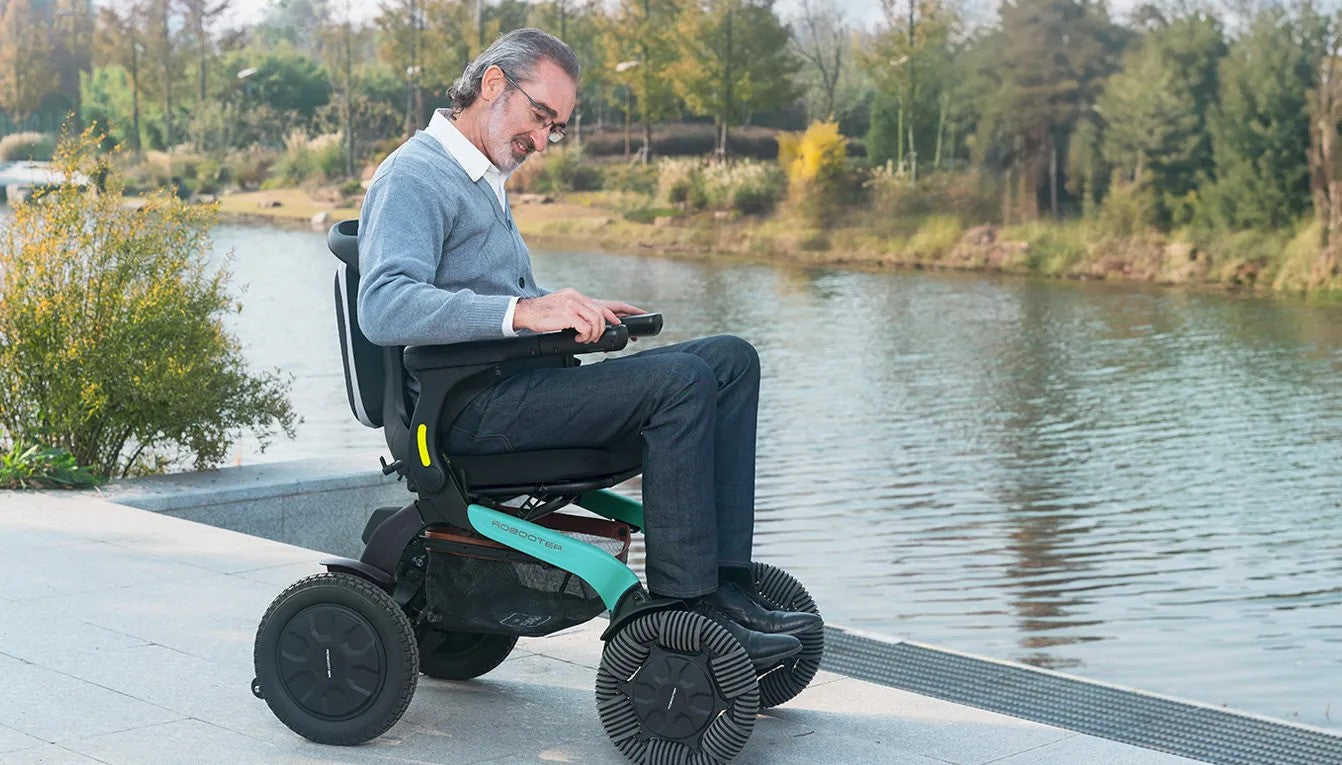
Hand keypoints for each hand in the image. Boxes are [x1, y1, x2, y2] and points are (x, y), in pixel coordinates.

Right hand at [514, 289, 643, 343]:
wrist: (524, 312)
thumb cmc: (542, 315)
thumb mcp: (562, 309)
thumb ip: (577, 314)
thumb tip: (589, 327)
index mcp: (577, 297)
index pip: (603, 304)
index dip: (621, 311)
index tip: (633, 318)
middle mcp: (577, 298)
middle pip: (603, 312)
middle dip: (608, 327)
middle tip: (603, 337)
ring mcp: (572, 304)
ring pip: (596, 319)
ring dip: (595, 333)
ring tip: (586, 339)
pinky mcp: (567, 313)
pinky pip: (584, 326)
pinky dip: (584, 335)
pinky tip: (578, 338)